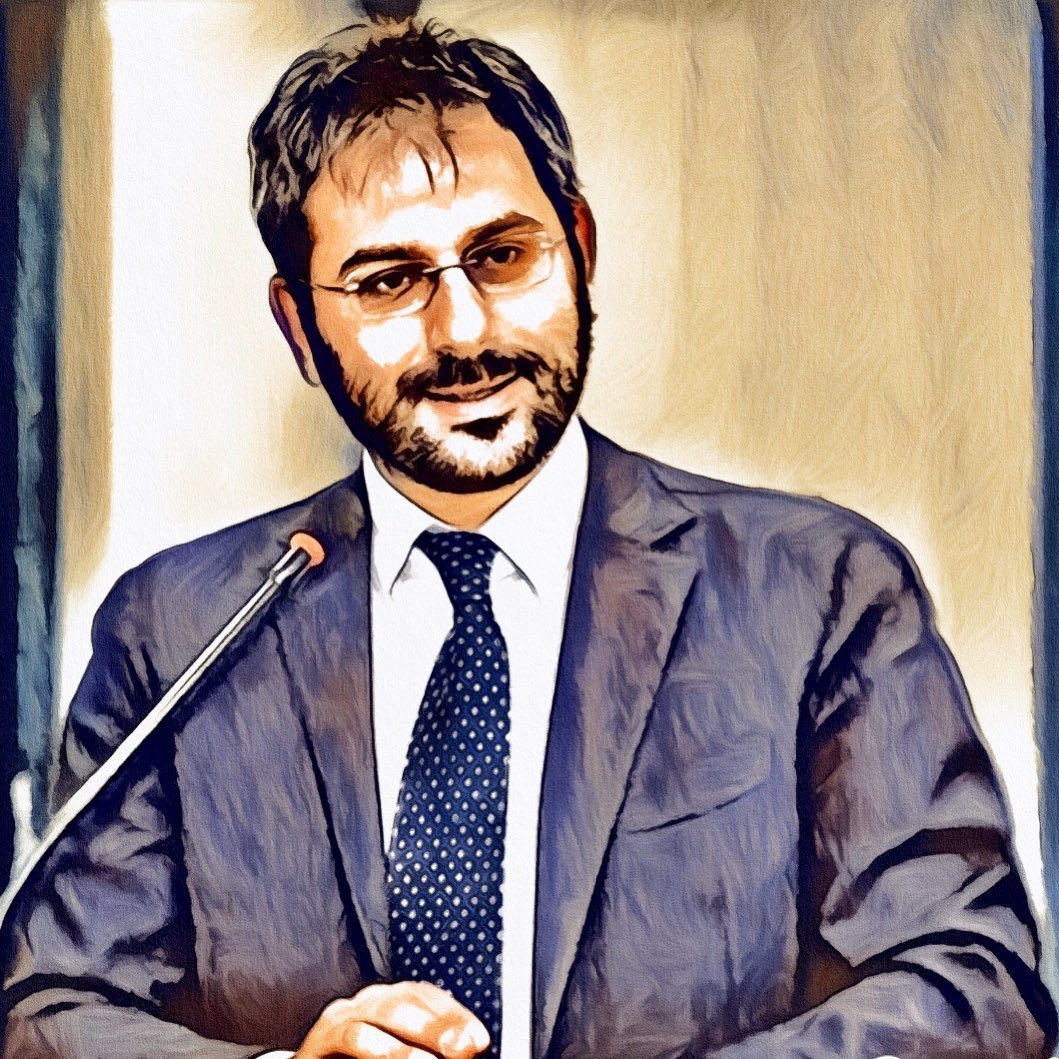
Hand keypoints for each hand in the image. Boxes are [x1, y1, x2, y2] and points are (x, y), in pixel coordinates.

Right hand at [293, 981, 489, 1057]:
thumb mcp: (402, 1051)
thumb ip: (430, 1050)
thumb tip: (469, 1049)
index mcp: (389, 1001)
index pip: (425, 996)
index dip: (453, 1016)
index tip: (480, 1039)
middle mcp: (364, 1003)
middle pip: (403, 1003)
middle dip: (436, 1026)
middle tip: (464, 1048)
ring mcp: (337, 1021)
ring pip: (372, 1022)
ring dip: (401, 1048)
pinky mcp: (314, 1045)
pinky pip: (346, 1039)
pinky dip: (372, 1052)